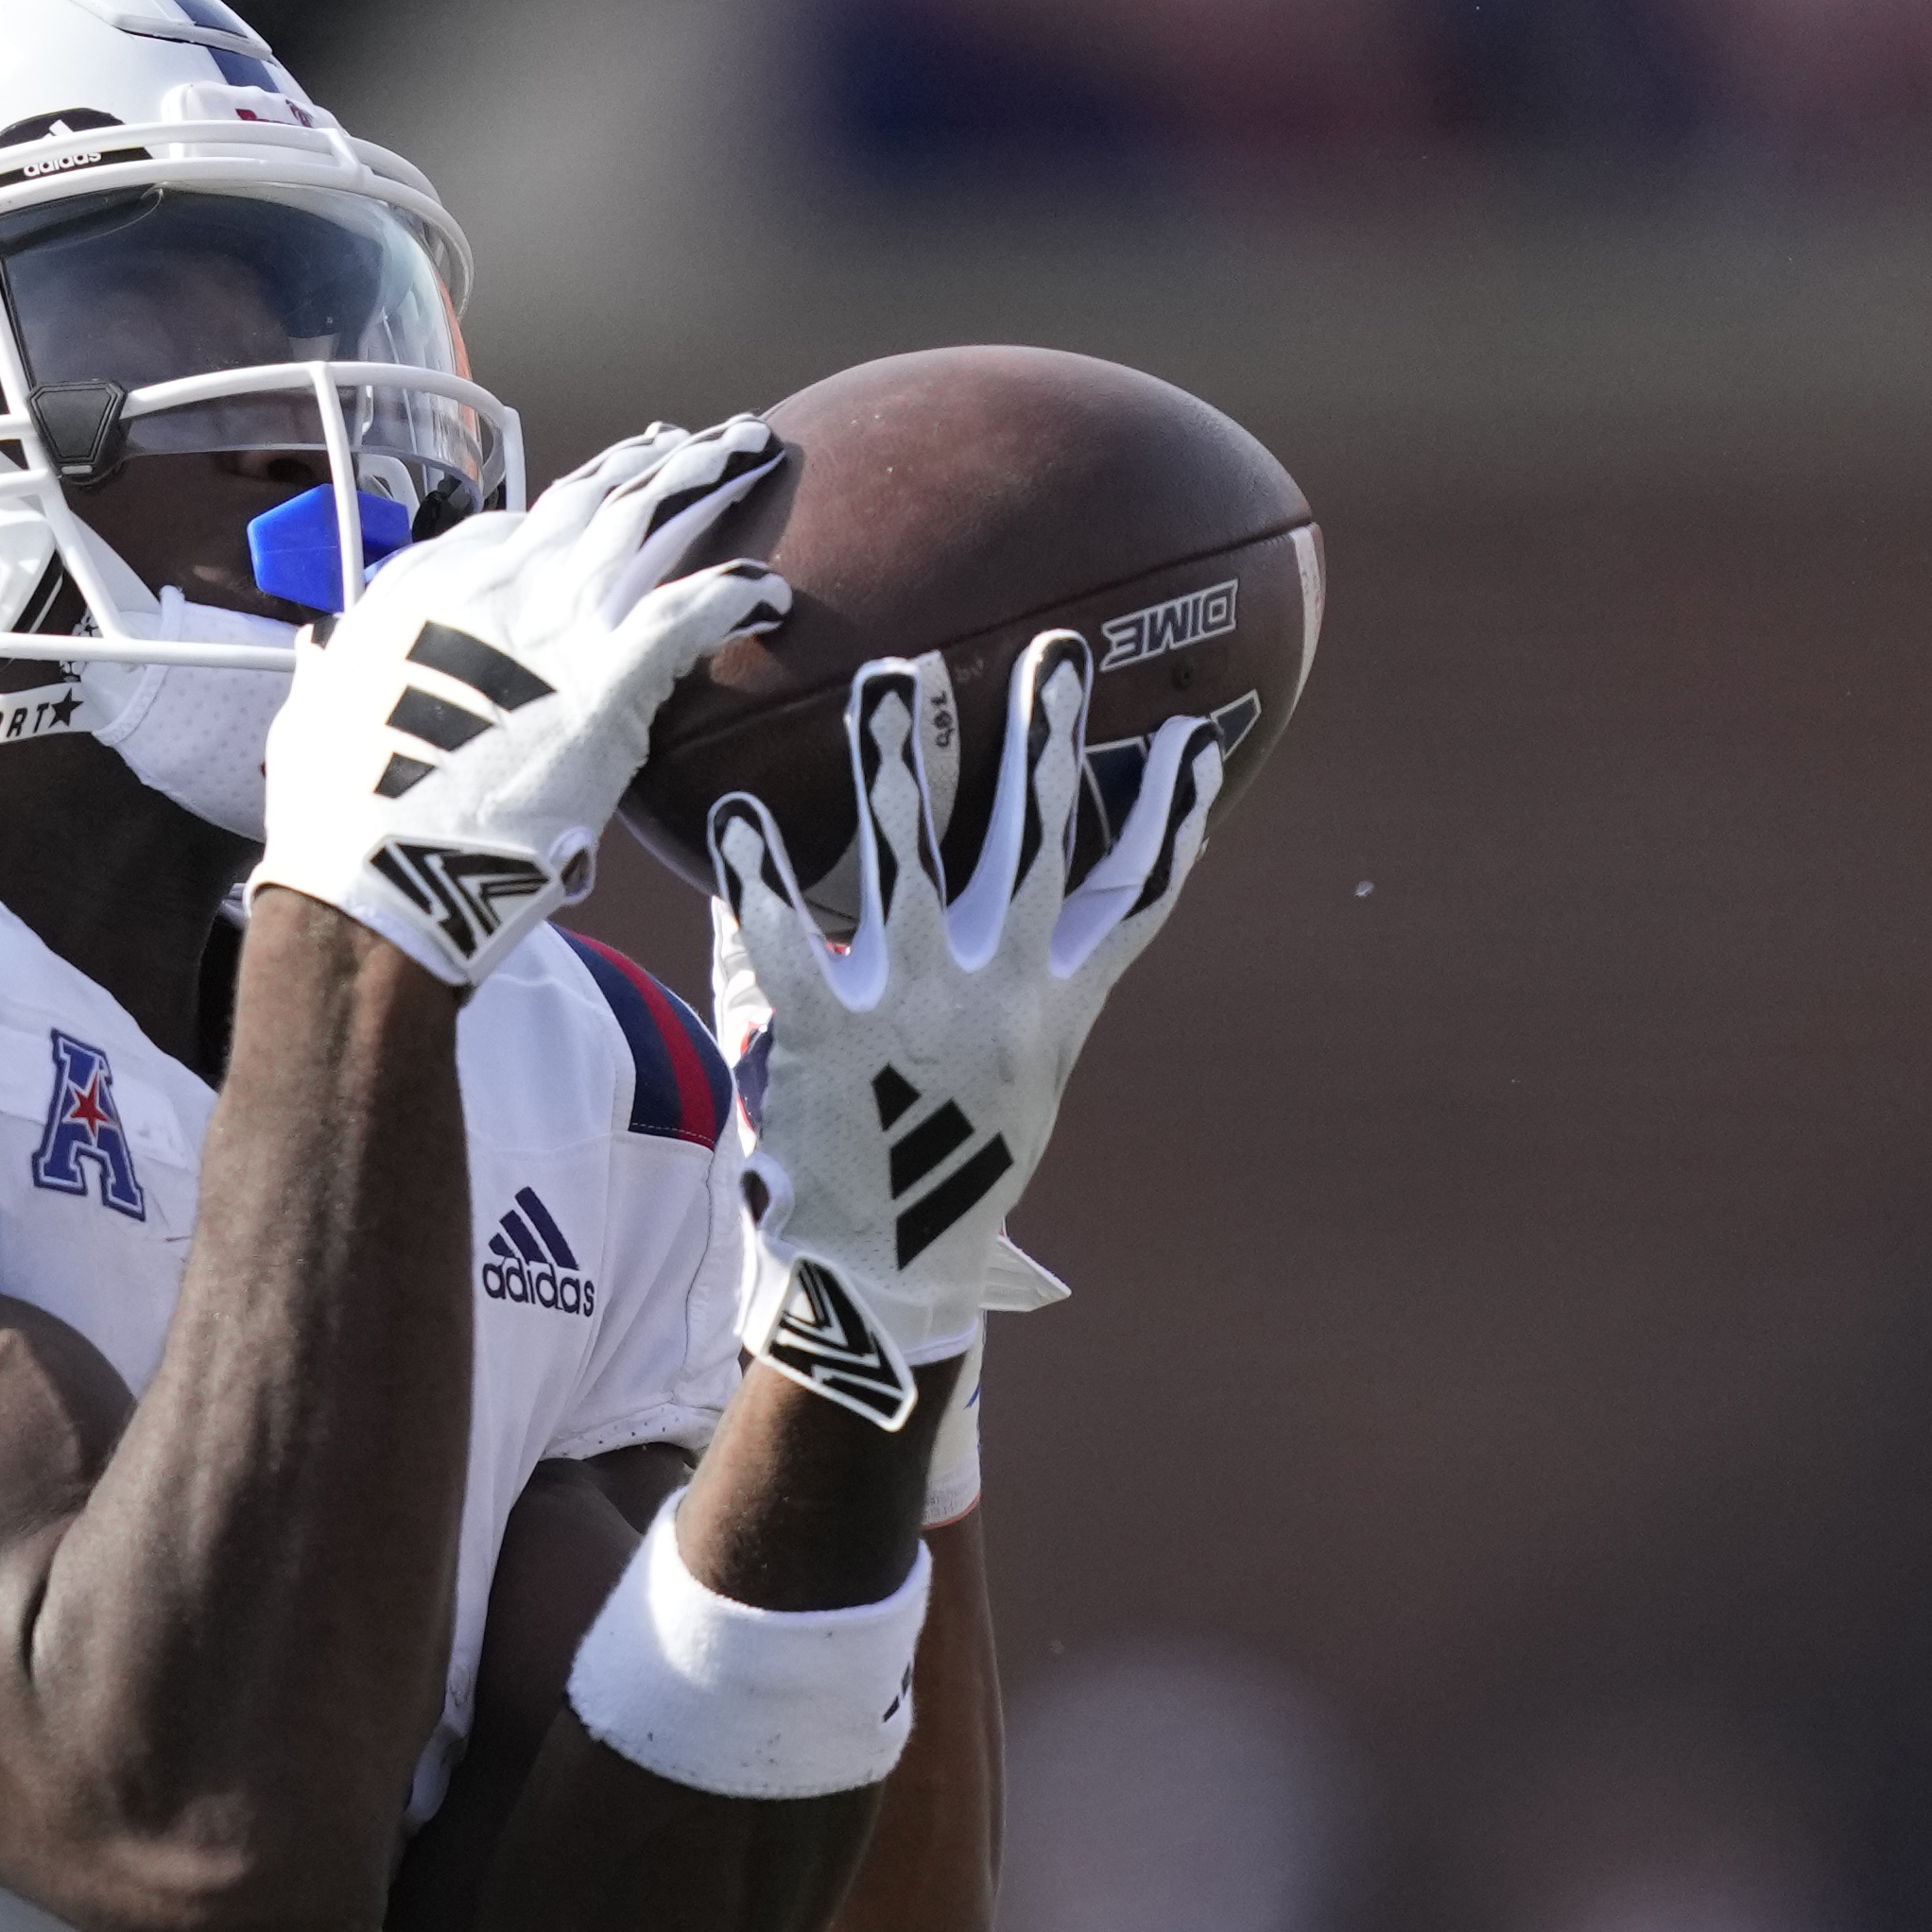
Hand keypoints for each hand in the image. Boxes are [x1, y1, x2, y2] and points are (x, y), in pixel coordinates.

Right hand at [251, 418, 789, 987]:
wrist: (375, 881)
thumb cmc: (334, 817)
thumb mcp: (312, 716)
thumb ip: (335, 672)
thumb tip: (326, 657)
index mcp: (421, 589)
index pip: (509, 528)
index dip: (564, 507)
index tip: (599, 493)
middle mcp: (492, 586)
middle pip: (590, 500)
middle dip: (649, 462)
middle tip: (698, 442)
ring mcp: (556, 626)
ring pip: (646, 521)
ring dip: (704, 478)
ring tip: (748, 449)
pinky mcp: (611, 681)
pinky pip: (691, 610)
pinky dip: (737, 591)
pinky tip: (770, 589)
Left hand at [710, 638, 1226, 1423]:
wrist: (886, 1281)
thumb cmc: (941, 1173)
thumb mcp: (1012, 1086)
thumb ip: (1015, 998)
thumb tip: (1042, 928)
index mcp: (1049, 1007)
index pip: (1130, 898)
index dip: (1171, 816)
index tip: (1197, 733)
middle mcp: (993, 997)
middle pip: (1034, 849)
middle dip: (1046, 746)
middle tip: (1057, 651)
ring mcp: (911, 1012)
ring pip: (912, 864)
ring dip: (905, 765)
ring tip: (898, 677)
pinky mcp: (822, 1038)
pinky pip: (784, 942)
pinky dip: (758, 878)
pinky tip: (733, 811)